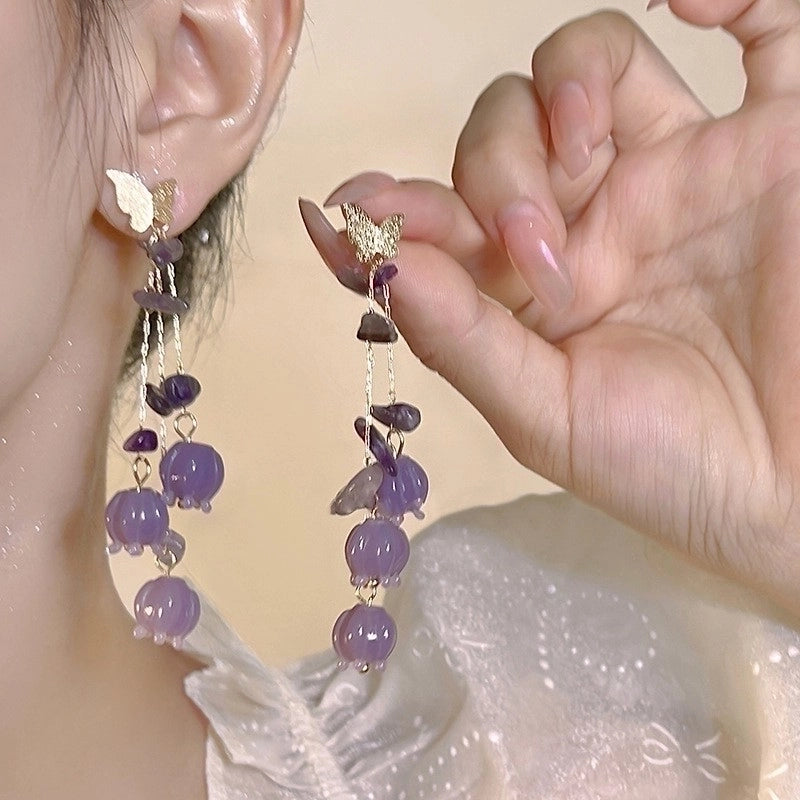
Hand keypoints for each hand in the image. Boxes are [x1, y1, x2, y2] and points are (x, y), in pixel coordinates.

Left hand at [301, 0, 799, 613]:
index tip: (345, 209)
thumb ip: (463, 341)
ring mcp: (686, 170)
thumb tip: (378, 260)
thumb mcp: (547, 419)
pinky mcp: (780, 141)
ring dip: (562, 85)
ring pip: (594, 65)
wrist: (799, 491)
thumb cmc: (674, 469)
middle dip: (494, 174)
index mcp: (540, 286)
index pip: (450, 216)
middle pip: (505, 129)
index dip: (396, 207)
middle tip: (528, 250)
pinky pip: (773, 26)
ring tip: (579, 150)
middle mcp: (601, 218)